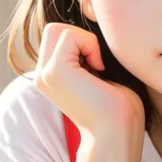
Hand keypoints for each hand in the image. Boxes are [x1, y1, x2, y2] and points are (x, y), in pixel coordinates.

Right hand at [34, 23, 144, 137]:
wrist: (118, 132)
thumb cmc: (119, 108)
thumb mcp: (99, 74)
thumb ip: (88, 55)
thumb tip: (94, 29)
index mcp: (51, 76)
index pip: (58, 36)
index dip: (82, 42)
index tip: (100, 66)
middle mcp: (43, 75)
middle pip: (54, 29)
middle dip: (80, 38)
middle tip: (98, 64)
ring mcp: (45, 74)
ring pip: (59, 29)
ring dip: (85, 41)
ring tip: (98, 67)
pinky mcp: (54, 71)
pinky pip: (70, 35)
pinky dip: (90, 45)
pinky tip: (99, 69)